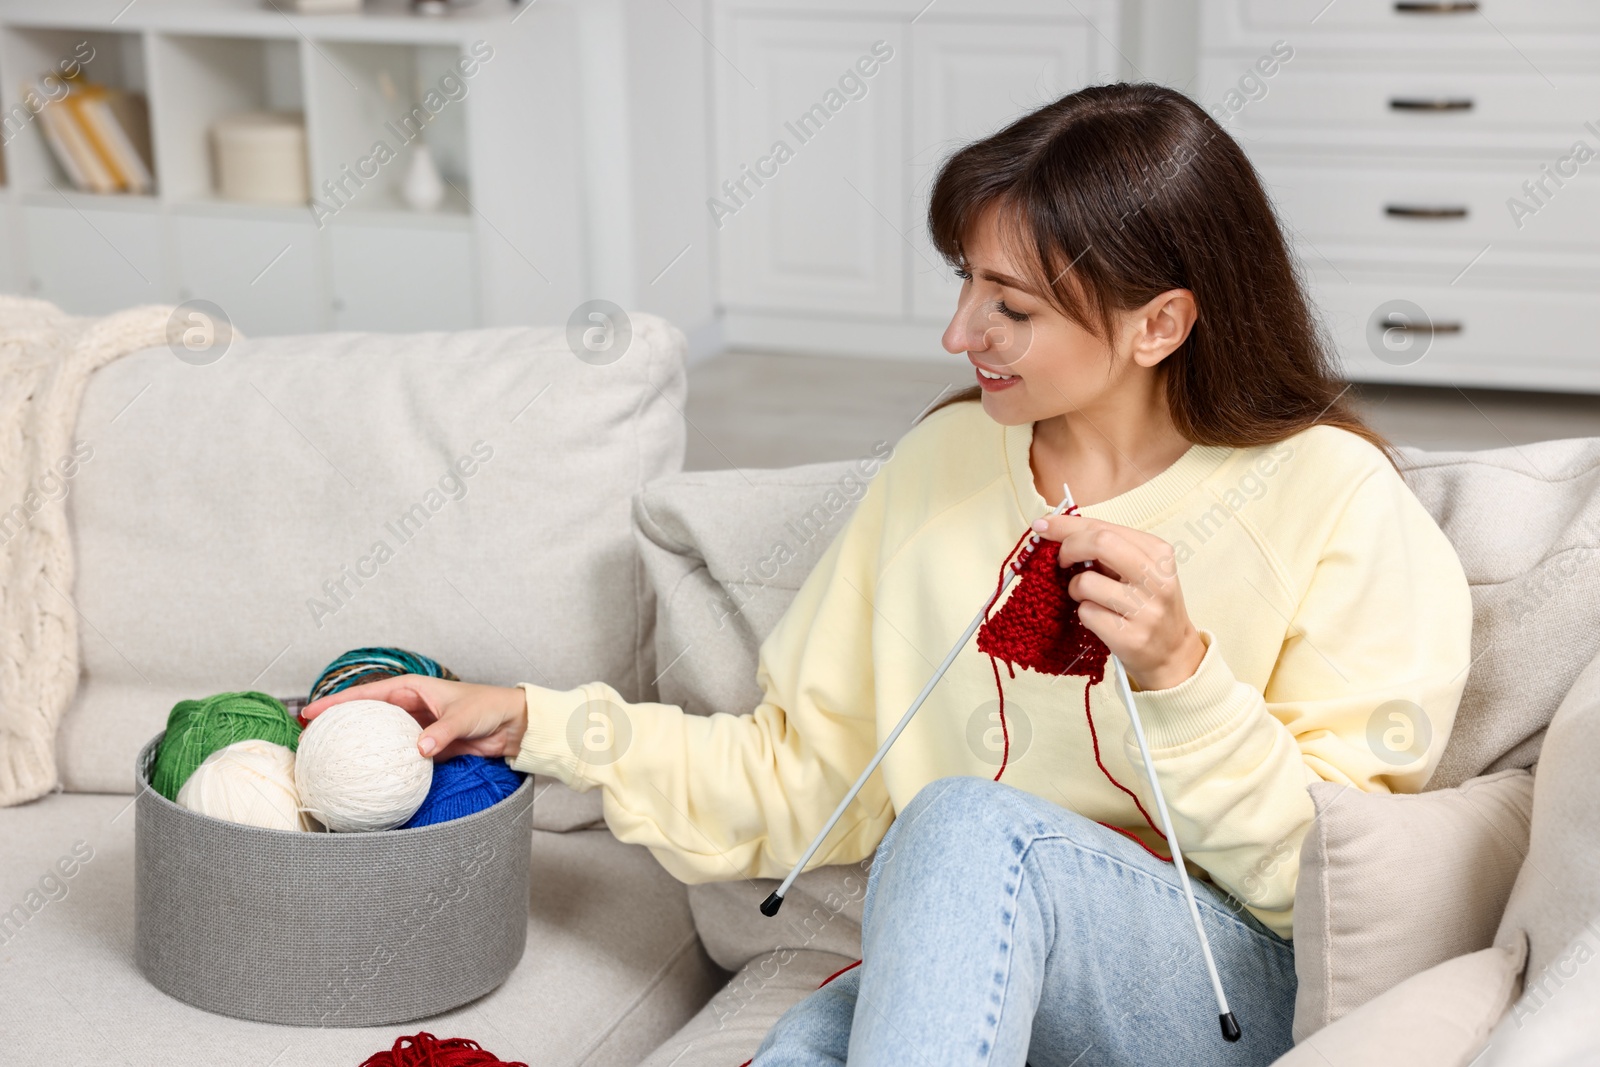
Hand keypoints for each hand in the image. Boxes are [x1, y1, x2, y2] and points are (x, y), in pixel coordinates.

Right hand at [300, 676, 529, 759]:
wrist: (514, 725)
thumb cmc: (490, 707)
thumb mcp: (463, 716)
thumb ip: (441, 732)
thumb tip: (419, 749)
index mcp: (414, 689)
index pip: (368, 693)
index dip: (338, 701)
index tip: (312, 711)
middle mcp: (411, 706)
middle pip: (367, 714)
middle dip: (338, 723)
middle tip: (309, 738)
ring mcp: (417, 728)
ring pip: (379, 736)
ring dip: (357, 745)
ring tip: (328, 758)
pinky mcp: (427, 747)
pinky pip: (399, 755)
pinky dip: (383, 763)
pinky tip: (366, 774)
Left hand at [1030, 512, 1205, 690]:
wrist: (1173, 653)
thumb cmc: (1146, 604)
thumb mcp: (1138, 570)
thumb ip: (1106, 549)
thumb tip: (1054, 529)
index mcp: (1159, 553)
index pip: (1105, 527)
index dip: (1067, 525)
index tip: (1042, 525)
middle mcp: (1157, 578)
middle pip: (1100, 543)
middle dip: (1069, 548)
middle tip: (1061, 561)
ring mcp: (1146, 610)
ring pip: (1086, 582)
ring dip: (1075, 589)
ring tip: (1088, 598)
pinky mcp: (1131, 637)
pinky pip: (1087, 613)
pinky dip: (1083, 614)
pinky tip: (1098, 619)